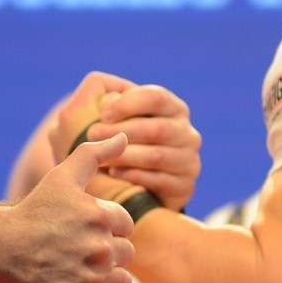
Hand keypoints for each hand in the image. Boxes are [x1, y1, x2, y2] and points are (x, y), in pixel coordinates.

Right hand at [3, 133, 135, 282]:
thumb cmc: (33, 213)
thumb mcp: (62, 177)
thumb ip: (94, 153)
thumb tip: (121, 136)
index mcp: (102, 216)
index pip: (125, 227)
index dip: (106, 229)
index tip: (80, 231)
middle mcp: (100, 248)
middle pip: (125, 256)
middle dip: (106, 255)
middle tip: (76, 254)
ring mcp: (91, 279)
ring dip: (105, 281)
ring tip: (78, 274)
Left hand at [50, 72, 201, 210]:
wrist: (119, 186)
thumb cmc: (108, 142)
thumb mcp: (101, 115)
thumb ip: (100, 96)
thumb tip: (109, 99)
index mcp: (171, 107)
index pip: (156, 98)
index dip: (128, 104)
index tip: (103, 115)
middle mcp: (186, 132)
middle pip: (157, 129)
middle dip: (121, 132)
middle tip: (93, 136)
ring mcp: (188, 161)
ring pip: (157, 156)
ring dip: (124, 155)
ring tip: (99, 157)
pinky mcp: (185, 187)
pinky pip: (160, 181)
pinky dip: (134, 176)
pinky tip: (114, 173)